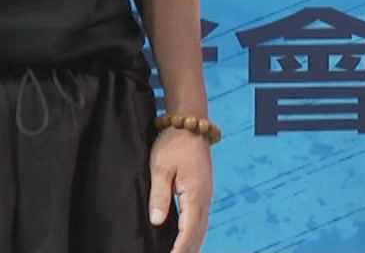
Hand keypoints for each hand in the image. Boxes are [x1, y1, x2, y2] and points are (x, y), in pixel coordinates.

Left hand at [148, 127, 212, 252]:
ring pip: (202, 227)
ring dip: (193, 244)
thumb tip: (158, 221)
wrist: (190, 124)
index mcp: (195, 194)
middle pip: (199, 233)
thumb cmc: (174, 143)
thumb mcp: (160, 168)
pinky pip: (201, 218)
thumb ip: (159, 196)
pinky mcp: (204, 190)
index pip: (188, 231)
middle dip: (188, 250)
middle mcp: (205, 197)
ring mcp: (206, 194)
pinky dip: (194, 232)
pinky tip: (187, 238)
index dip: (179, 249)